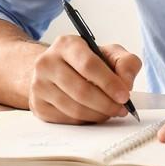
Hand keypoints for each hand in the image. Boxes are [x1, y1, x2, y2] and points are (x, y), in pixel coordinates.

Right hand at [28, 35, 142, 124]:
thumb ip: (125, 62)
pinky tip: (94, 113)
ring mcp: (39, 85)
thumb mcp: (108, 53)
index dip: (109, 83)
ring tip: (110, 111)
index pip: (89, 65)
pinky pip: (67, 120)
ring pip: (74, 109)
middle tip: (121, 109)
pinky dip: (86, 120)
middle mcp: (47, 62)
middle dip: (106, 104)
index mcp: (66, 44)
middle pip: (81, 91)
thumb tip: (126, 83)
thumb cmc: (85, 61)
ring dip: (98, 114)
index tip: (124, 96)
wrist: (55, 69)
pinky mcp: (38, 105)